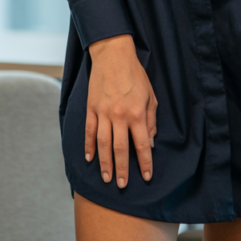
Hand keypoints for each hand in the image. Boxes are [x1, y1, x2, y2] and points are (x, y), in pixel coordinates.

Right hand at [86, 33, 157, 188]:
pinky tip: (90, 158)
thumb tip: (150, 141)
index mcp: (136, 113)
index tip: (147, 176)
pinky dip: (89, 146)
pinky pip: (89, 132)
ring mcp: (103, 113)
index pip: (141, 145)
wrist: (113, 55)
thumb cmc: (135, 74)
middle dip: (123, 169)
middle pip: (120, 149)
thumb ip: (151, 119)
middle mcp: (119, 116)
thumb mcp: (151, 95)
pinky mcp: (91, 108)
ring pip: (103, 144)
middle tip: (123, 185)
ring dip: (105, 163)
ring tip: (107, 178)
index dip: (145, 163)